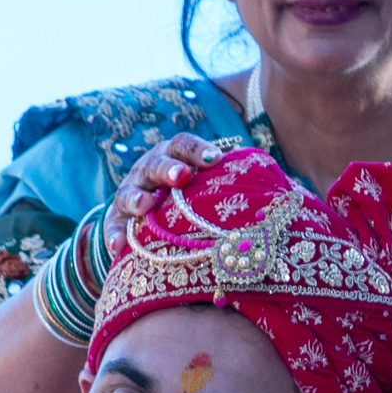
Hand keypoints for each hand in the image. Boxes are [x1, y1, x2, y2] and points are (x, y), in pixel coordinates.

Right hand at [105, 135, 222, 254]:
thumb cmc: (187, 199)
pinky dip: (115, 237)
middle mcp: (149, 170)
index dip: (197, 150)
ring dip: (137, 198)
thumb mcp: (202, 187)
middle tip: (181, 176)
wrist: (147, 219)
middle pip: (156, 164)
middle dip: (168, 169)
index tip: (215, 160)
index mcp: (173, 157)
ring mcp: (130, 194)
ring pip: (129, 192)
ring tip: (145, 207)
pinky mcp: (116, 221)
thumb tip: (277, 186)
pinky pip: (114, 228)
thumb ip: (226, 183)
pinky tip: (118, 248)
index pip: (183, 145)